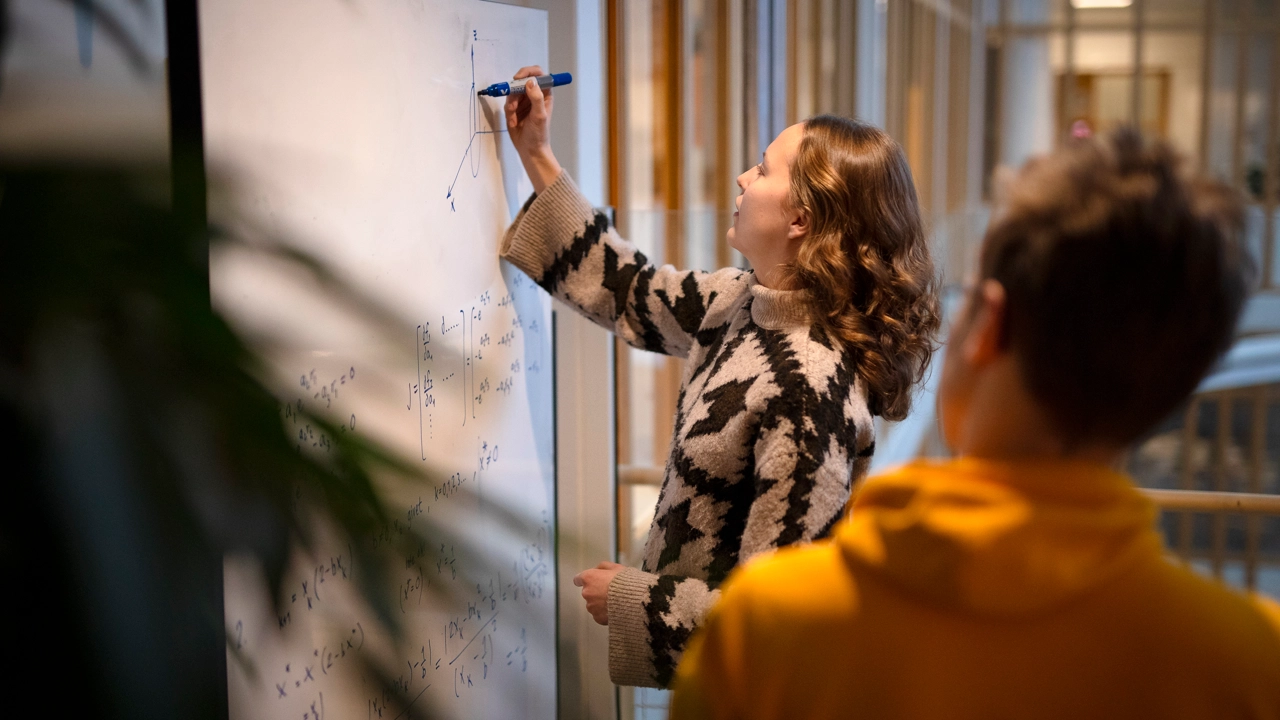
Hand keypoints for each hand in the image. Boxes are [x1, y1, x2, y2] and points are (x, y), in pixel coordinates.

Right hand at [503, 65, 561, 193]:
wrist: (529, 149)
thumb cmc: (539, 134)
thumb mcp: (539, 116)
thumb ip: (536, 98)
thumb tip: (530, 82)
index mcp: (545, 94)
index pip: (538, 74)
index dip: (528, 72)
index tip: (518, 78)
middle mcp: (534, 94)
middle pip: (522, 81)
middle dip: (515, 91)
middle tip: (513, 103)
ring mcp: (524, 100)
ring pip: (512, 92)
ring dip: (511, 103)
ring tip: (513, 115)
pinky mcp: (514, 108)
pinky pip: (507, 102)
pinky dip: (508, 111)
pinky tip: (513, 121)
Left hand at [572, 561, 623, 625]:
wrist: (635, 601)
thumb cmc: (626, 582)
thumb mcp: (617, 567)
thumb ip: (603, 566)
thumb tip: (597, 569)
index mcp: (589, 578)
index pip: (578, 579)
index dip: (586, 580)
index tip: (592, 581)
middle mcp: (587, 593)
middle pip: (588, 592)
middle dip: (596, 592)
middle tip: (611, 591)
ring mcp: (591, 607)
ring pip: (593, 604)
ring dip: (600, 603)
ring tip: (615, 602)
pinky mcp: (598, 618)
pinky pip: (599, 615)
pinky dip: (605, 613)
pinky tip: (616, 610)